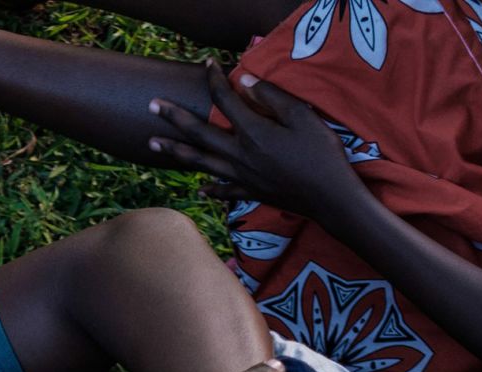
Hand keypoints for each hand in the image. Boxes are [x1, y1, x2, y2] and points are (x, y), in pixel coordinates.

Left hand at [147, 59, 364, 223]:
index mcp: (252, 132)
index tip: (206, 63)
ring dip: (175, 151)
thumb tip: (244, 80)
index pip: (224, 100)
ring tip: (152, 143)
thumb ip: (272, 97)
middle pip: (199, 132)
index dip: (214, 79)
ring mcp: (241, 176)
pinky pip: (223, 191)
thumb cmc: (321, 154)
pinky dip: (210, 189)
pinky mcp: (251, 192)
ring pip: (200, 161)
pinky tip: (199, 189)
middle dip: (173, 117)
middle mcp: (238, 154)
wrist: (329, 198)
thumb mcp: (303, 116)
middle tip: (151, 104)